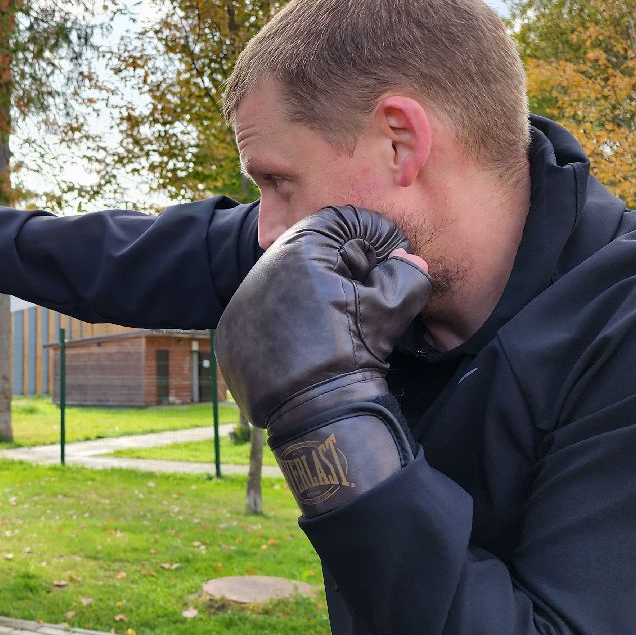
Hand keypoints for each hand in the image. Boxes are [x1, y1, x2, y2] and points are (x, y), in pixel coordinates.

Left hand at [216, 206, 430, 516]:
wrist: (317, 411)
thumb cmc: (356, 352)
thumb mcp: (391, 307)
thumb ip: (405, 272)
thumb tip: (407, 257)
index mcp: (301, 249)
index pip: (339, 223)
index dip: (370, 238)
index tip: (383, 263)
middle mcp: (261, 269)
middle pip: (307, 252)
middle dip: (336, 267)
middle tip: (359, 295)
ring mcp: (240, 302)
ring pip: (281, 284)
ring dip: (306, 294)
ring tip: (330, 324)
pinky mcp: (229, 334)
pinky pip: (258, 317)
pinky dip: (280, 325)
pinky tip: (302, 345)